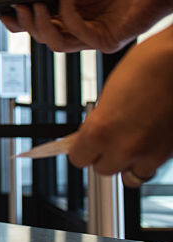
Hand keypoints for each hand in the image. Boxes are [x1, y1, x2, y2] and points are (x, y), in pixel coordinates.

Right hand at [1, 0, 172, 52]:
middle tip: (18, 6)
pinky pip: (77, 34)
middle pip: (40, 35)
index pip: (36, 22)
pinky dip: (67, 15)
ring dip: (41, 25)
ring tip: (38, 4)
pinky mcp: (105, 41)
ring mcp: (90, 36)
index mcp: (67, 10)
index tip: (3, 11)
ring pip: (54, 43)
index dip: (17, 20)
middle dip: (25, 22)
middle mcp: (77, 26)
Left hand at [67, 25, 172, 185]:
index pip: (78, 158)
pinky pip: (151, 169)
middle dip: (103, 155)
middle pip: (102, 169)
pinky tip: (147, 143)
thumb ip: (98, 121)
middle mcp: (124, 148)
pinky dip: (146, 161)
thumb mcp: (109, 93)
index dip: (81, 149)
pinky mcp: (171, 153)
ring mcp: (151, 154)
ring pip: (128, 175)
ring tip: (129, 141)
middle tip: (108, 138)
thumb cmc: (148, 66)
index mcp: (99, 131)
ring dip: (126, 162)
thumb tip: (92, 135)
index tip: (83, 143)